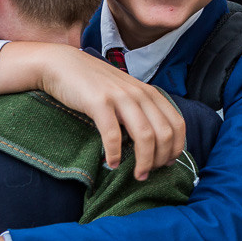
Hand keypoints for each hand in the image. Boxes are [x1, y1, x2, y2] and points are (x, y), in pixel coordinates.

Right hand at [27, 44, 185, 177]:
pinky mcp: (99, 102)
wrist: (63, 65)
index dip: (176, 148)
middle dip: (160, 160)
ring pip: (145, 135)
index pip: (177, 123)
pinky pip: (113, 134)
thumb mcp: (126, 93)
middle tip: (149, 173)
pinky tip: (111, 164)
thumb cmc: (95, 84)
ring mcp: (120, 97)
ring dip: (144, 162)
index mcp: (149, 93)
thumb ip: (141, 110)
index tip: (167, 163)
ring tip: (137, 175)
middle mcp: (139, 94)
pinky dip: (115, 154)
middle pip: (164, 133)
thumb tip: (154, 142)